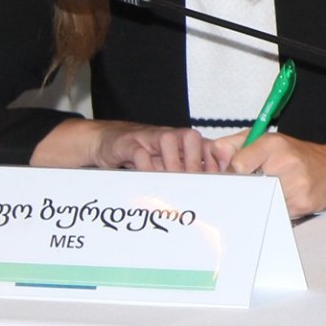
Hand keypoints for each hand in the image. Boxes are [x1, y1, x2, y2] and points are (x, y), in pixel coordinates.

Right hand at [33, 118, 220, 173]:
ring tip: (172, 182)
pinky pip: (139, 152)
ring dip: (172, 163)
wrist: (108, 141)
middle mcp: (169, 136)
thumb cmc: (144, 154)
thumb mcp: (168, 162)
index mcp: (182, 141)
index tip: (217, 178)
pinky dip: (145, 166)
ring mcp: (148, 138)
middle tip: (193, 183)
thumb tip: (210, 190)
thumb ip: (188, 171)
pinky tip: (148, 179)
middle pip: (191, 138)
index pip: (206, 144)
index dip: (214, 160)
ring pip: (168, 140)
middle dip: (195, 162)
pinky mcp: (128, 144)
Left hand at [210, 132, 325, 218]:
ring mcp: (294, 183)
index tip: (239, 174)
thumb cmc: (301, 157)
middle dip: (246, 188)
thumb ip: (238, 144)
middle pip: (246, 184)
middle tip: (254, 185)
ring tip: (273, 189)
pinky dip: (274, 208)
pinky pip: (274, 211)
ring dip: (260, 199)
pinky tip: (284, 198)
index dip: (234, 173)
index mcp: (274, 144)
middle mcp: (285, 161)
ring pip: (258, 200)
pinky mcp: (300, 203)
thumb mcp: (268, 141)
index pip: (237, 163)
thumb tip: (214, 153)